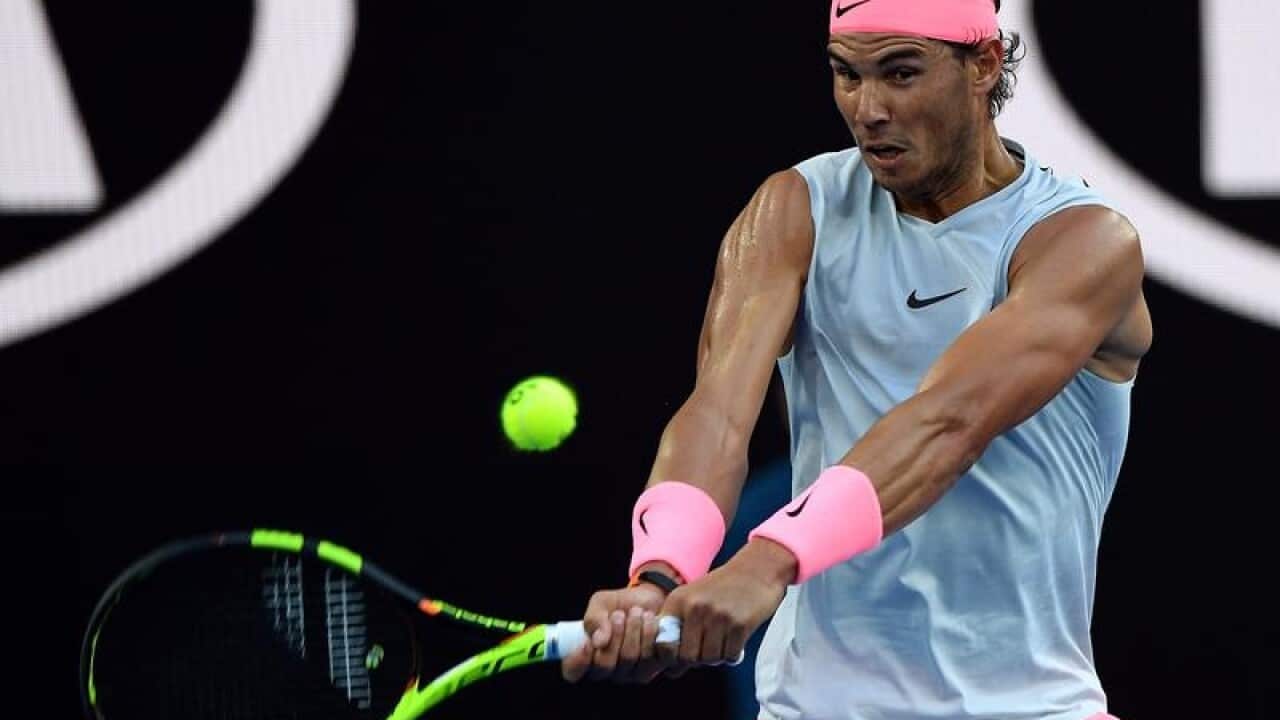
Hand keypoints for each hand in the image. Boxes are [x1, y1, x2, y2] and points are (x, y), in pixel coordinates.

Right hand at [560, 581, 667, 683]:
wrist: (650, 599)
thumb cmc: (619, 605)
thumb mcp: (600, 604)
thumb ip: (595, 619)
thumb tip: (598, 641)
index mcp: (588, 656)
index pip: (573, 672)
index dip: (578, 662)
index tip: (586, 643)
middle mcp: (609, 670)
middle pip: (604, 665)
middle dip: (613, 635)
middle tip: (619, 614)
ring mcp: (632, 672)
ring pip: (629, 658)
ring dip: (634, 629)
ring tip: (638, 612)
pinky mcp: (655, 667)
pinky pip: (652, 656)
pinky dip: (651, 632)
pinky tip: (651, 621)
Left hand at [655, 539, 794, 675]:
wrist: (757, 569)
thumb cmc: (723, 588)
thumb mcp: (693, 597)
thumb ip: (678, 628)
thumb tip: (669, 670)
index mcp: (678, 600)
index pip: (664, 644)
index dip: (672, 657)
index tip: (682, 655)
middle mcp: (695, 607)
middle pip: (688, 657)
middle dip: (697, 659)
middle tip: (707, 648)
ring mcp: (718, 616)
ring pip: (710, 659)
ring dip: (717, 656)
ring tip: (722, 641)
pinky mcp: (740, 624)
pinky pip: (730, 655)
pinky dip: (732, 653)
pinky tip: (735, 638)